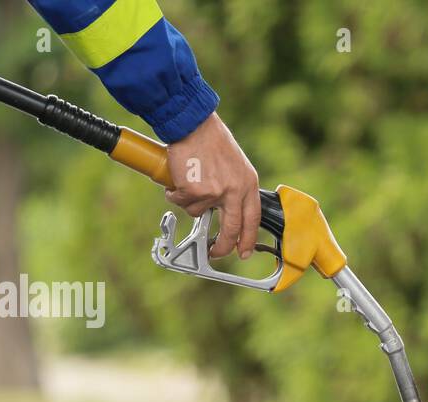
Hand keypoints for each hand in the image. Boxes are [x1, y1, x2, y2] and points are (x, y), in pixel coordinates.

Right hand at [165, 112, 260, 259]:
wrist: (192, 123)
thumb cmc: (210, 139)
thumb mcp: (234, 164)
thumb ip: (234, 186)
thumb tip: (227, 211)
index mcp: (248, 183)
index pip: (252, 219)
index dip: (248, 239)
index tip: (243, 252)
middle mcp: (235, 190)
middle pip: (231, 229)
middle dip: (222, 246)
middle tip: (214, 253)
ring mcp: (215, 192)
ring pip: (198, 212)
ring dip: (189, 201)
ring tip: (188, 179)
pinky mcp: (195, 191)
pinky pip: (181, 202)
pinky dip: (175, 193)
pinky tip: (178, 176)